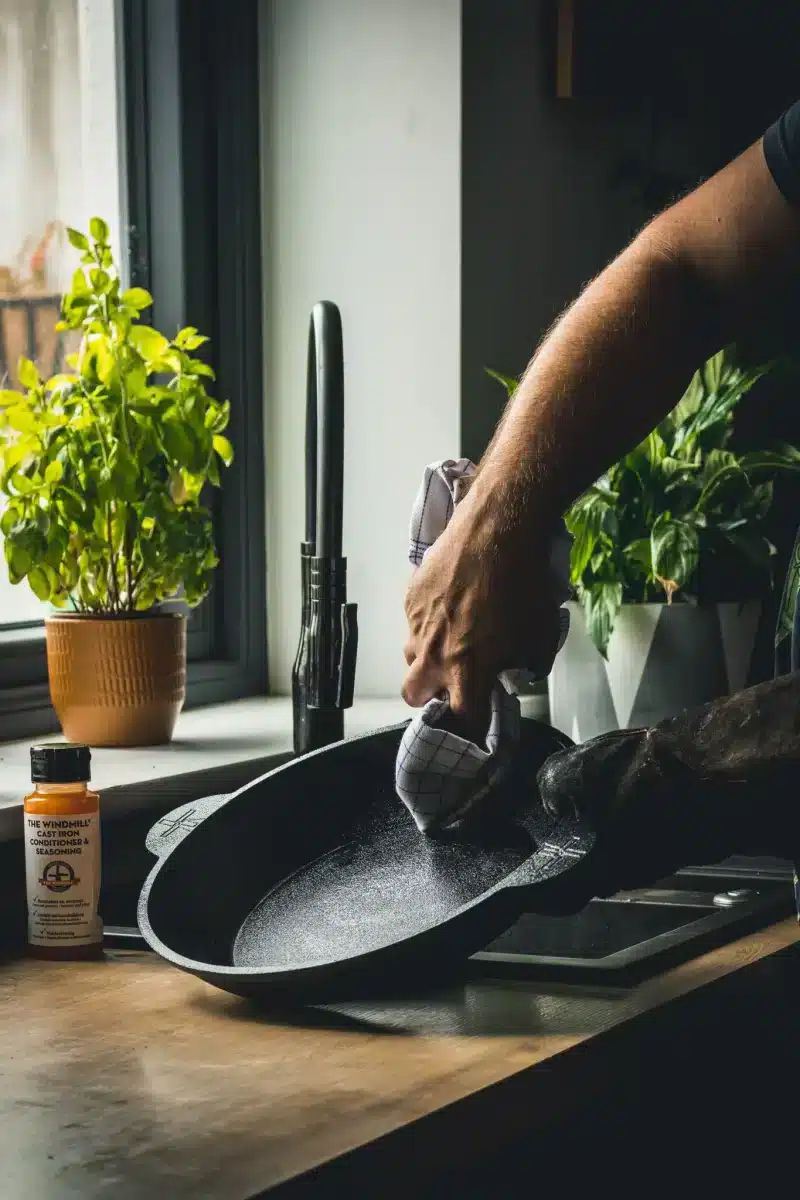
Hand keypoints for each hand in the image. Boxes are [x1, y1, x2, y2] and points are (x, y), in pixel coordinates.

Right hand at [401, 486, 561, 735]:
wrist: (497, 529)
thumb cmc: (524, 584)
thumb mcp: (542, 634)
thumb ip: (528, 665)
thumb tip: (520, 672)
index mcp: (468, 670)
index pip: (461, 718)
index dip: (470, 726)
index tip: (478, 723)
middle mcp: (434, 654)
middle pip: (414, 696)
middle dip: (431, 696)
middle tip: (455, 681)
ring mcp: (417, 625)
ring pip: (410, 658)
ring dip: (427, 659)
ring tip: (453, 638)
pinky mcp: (410, 598)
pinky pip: (412, 623)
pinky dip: (428, 624)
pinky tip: (452, 604)